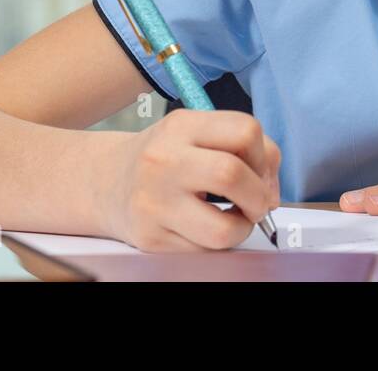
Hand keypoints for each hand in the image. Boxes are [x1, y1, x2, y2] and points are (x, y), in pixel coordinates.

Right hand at [99, 109, 281, 250]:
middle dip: (260, 196)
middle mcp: (164, 161)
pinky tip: (208, 227)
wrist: (105, 182)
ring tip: (235, 219)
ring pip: (223, 228)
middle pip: (232, 175)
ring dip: (243, 228)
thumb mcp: (196, 133)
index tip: (260, 170)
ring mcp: (155, 203)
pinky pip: (205, 250)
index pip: (245, 131)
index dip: (265, 156)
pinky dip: (218, 243)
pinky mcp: (151, 239)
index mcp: (182, 126)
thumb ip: (242, 148)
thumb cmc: (165, 157)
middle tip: (258, 203)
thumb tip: (272, 191)